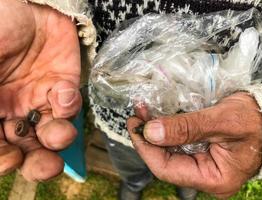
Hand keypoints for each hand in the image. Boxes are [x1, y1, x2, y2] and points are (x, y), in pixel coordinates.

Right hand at [0, 0, 81, 180]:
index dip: (4, 159)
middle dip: (39, 162)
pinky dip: (69, 104)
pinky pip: (69, 104)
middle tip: (48, 167)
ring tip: (61, 135)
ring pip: (53, 131)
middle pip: (28, 147)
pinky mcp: (63, 84)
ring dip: (59, 138)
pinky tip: (63, 94)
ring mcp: (39, 98)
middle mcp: (14, 110)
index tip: (10, 160)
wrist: (19, 6)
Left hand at [128, 92, 261, 197]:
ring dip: (154, 131)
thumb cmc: (254, 120)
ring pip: (167, 151)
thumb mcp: (221, 121)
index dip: (147, 149)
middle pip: (165, 160)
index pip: (167, 170)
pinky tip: (157, 117)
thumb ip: (186, 128)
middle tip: (136, 116)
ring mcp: (201, 164)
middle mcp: (205, 175)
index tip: (136, 128)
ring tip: (143, 113)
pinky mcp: (198, 153)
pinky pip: (175, 144)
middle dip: (147, 137)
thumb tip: (151, 132)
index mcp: (214, 178)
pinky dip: (164, 130)